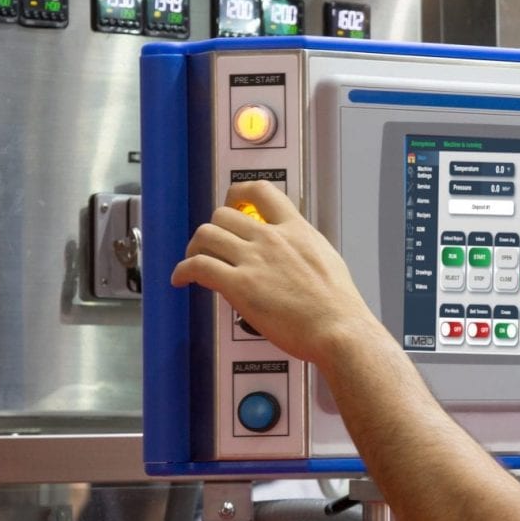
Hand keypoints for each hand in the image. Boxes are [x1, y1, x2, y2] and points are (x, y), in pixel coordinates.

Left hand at [171, 179, 383, 364]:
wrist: (337, 329)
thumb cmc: (338, 305)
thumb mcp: (327, 259)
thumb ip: (303, 247)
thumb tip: (293, 249)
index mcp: (296, 230)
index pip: (261, 191)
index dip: (238, 193)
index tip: (232, 203)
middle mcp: (271, 239)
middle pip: (223, 215)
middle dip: (213, 229)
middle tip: (211, 244)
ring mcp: (254, 260)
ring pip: (205, 235)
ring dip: (194, 248)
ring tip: (194, 261)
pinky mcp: (239, 286)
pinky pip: (198, 267)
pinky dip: (182, 271)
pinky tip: (181, 279)